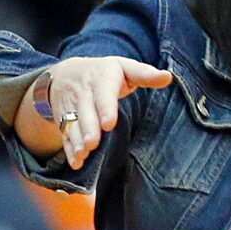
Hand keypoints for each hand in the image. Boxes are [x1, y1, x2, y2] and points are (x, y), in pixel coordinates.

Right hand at [29, 55, 175, 170]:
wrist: (63, 74)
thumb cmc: (102, 73)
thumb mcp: (122, 67)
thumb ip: (144, 74)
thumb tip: (167, 77)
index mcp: (101, 79)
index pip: (103, 94)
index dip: (105, 108)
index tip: (109, 124)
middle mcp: (84, 93)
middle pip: (85, 112)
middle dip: (88, 128)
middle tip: (93, 144)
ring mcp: (71, 108)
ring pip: (72, 124)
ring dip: (77, 141)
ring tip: (83, 154)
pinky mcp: (62, 120)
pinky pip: (65, 134)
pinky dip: (69, 149)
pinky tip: (76, 162)